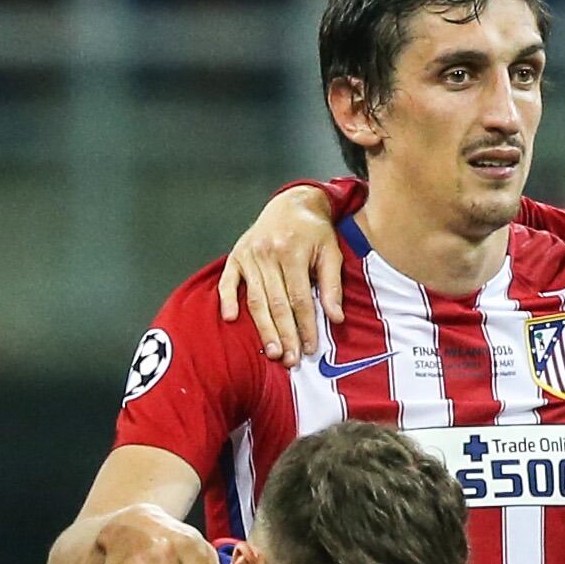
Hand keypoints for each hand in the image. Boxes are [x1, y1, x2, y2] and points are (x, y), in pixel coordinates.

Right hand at [223, 185, 341, 368]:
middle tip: (289, 360)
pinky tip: (230, 319)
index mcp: (292, 252)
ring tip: (271, 352)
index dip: (304, 325)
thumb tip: (336, 318)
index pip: (299, 298)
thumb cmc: (314, 232)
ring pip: (255, 299)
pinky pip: (228, 281)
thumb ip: (332, 284)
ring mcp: (249, 255)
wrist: (292, 203)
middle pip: (276, 303)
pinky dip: (228, 300)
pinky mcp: (236, 256)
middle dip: (283, 334)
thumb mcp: (331, 251)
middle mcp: (267, 253)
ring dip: (263, 328)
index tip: (309, 348)